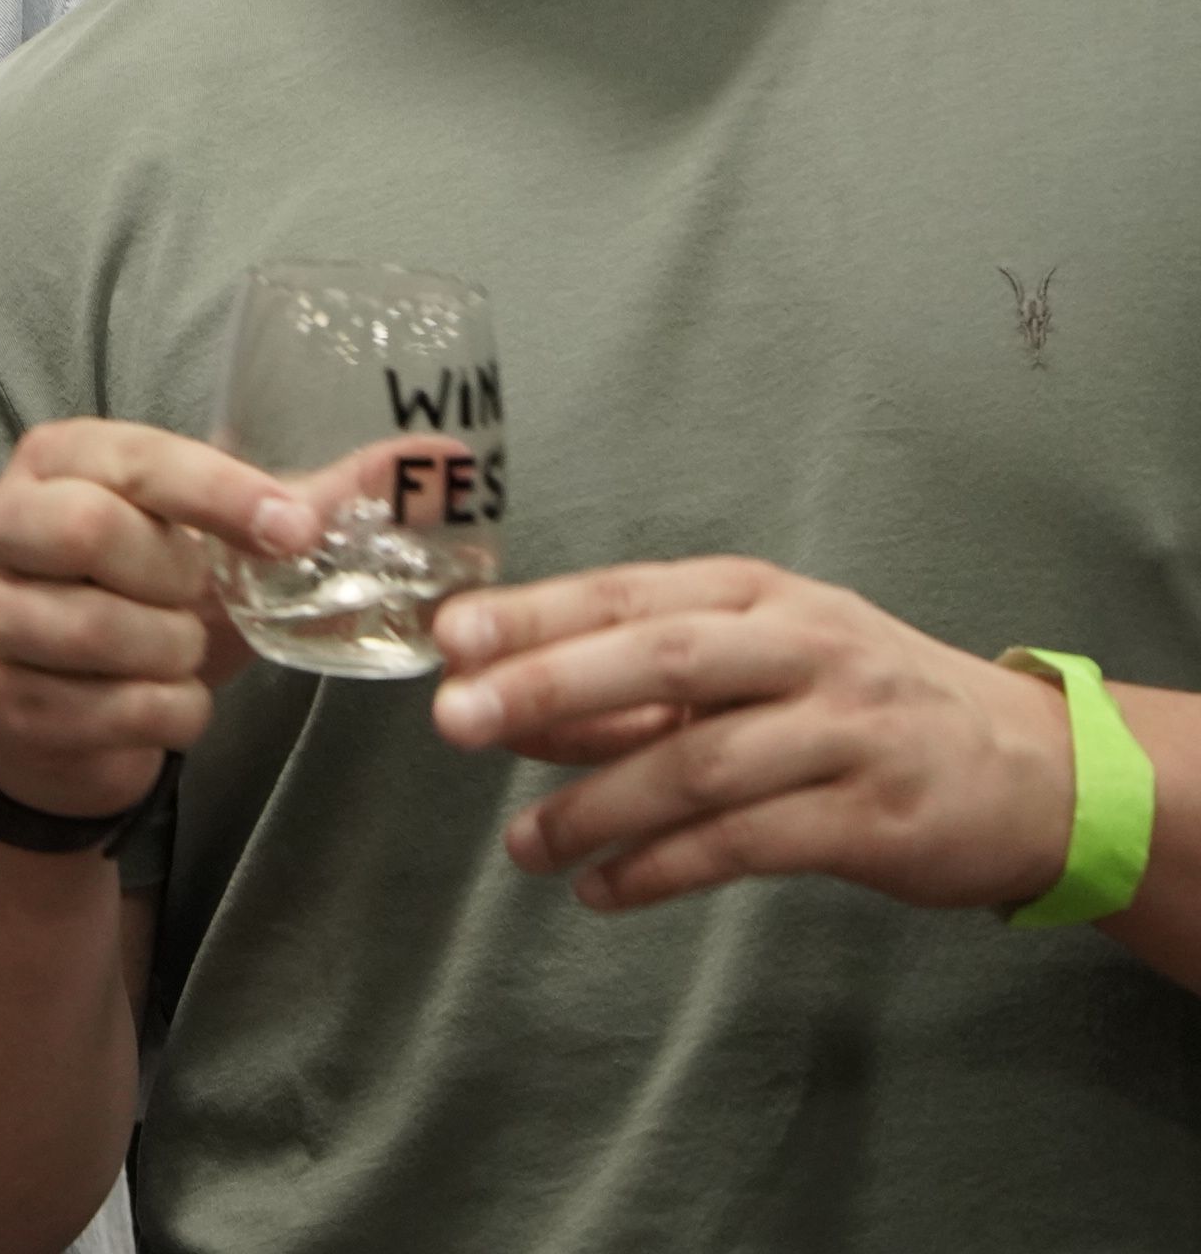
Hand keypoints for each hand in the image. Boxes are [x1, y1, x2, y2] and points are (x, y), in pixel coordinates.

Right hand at [0, 422, 314, 823]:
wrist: (73, 711)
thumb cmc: (148, 599)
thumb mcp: (221, 543)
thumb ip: (318, 499)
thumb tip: (449, 456)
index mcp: (55, 460)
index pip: (136, 458)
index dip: (219, 493)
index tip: (293, 531)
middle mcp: (0, 524)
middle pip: (95, 530)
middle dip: (178, 578)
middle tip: (200, 599)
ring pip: (108, 630)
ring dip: (178, 655)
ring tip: (176, 650)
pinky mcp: (7, 698)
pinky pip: (123, 709)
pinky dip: (176, 714)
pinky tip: (160, 701)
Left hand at [430, 559, 1077, 916]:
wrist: (1035, 769)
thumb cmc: (859, 702)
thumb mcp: (756, 662)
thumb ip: (636, 683)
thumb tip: (505, 705)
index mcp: (758, 596)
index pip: (629, 594)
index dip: (537, 613)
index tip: (450, 635)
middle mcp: (803, 650)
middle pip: (663, 660)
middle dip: (551, 686)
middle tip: (458, 719)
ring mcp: (846, 732)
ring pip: (700, 766)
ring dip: (597, 808)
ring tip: (525, 846)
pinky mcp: (875, 819)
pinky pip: (748, 844)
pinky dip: (664, 870)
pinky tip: (603, 890)